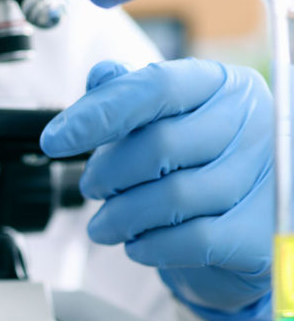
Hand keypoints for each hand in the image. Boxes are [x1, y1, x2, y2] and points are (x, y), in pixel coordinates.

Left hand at [40, 59, 272, 320]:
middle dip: (108, 173)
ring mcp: (265, 176)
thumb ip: (130, 96)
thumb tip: (102, 75)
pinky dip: (150, 245)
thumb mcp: (163, 121)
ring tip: (105, 224)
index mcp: (222, 85)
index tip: (54, 140)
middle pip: (160, 144)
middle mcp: (252, 123)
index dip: (98, 113)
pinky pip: (192, 240)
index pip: (155, 87)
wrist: (241, 227)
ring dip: (122, 216)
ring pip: (172, 197)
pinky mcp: (262, 230)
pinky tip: (137, 244)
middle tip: (91, 188)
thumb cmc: (195, 164)